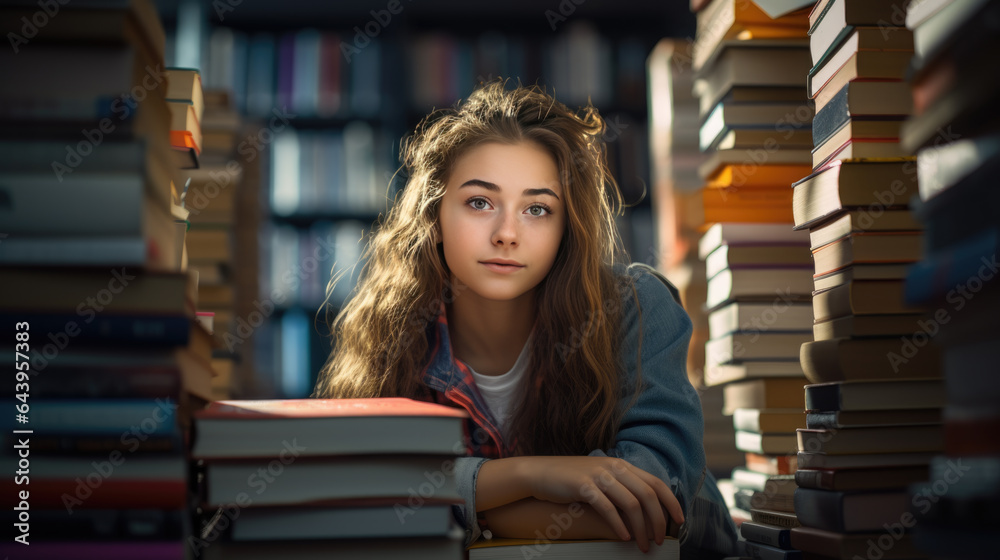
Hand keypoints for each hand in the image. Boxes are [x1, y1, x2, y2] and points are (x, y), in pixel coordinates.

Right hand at [518, 456, 683, 551]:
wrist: (539, 473)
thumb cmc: (571, 479)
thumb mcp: (600, 477)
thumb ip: (621, 486)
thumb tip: (644, 509)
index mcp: (621, 465)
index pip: (655, 482)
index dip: (671, 502)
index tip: (679, 521)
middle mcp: (613, 467)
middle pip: (648, 495)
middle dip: (658, 521)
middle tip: (658, 540)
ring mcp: (598, 475)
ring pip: (631, 503)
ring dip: (641, 528)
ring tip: (642, 545)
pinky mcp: (583, 486)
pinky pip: (608, 507)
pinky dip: (619, 525)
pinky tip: (623, 537)